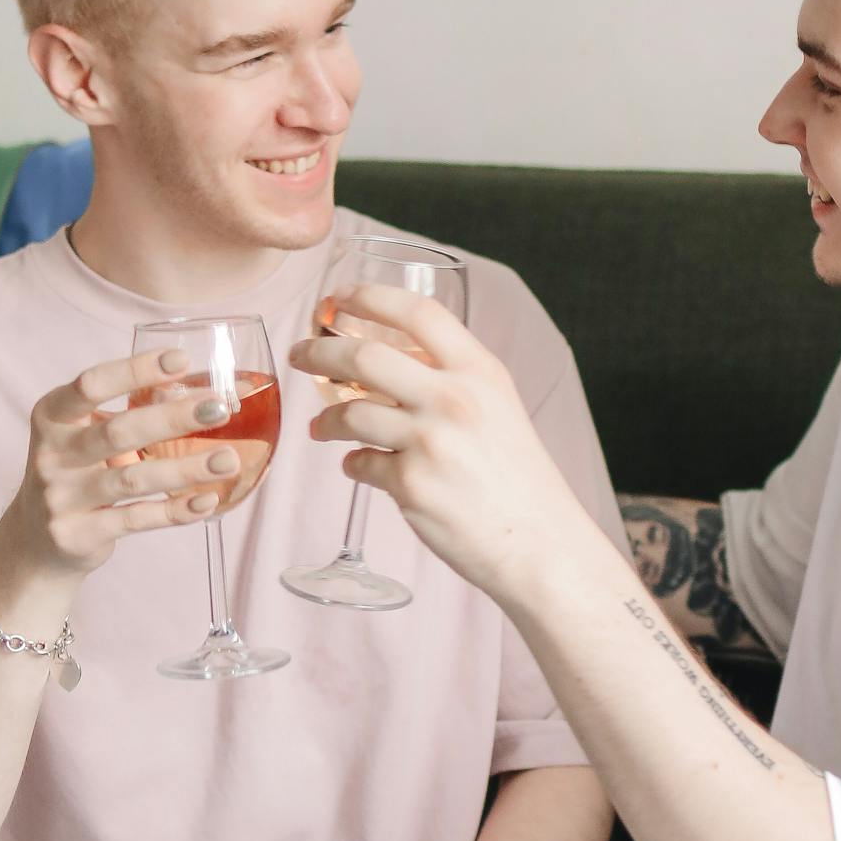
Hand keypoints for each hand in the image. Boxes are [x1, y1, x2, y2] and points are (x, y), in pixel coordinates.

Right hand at [0, 348, 243, 595]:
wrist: (36, 540)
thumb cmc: (75, 472)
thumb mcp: (82, 435)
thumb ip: (126, 415)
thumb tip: (199, 392)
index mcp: (52, 416)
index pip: (91, 385)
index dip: (136, 370)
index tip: (182, 361)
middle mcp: (51, 454)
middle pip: (118, 431)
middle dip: (173, 418)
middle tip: (220, 408)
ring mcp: (60, 498)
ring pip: (133, 480)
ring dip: (185, 469)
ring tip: (228, 460)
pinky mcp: (77, 535)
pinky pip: (136, 520)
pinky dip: (175, 510)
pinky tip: (207, 500)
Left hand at [289, 287, 585, 602]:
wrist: (538, 542)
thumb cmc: (520, 479)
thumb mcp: (499, 408)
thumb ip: (453, 380)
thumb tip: (388, 362)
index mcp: (480, 372)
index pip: (418, 312)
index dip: (370, 297)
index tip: (338, 297)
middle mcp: (454, 399)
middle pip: (364, 356)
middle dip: (319, 351)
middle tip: (301, 354)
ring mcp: (430, 442)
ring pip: (350, 412)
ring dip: (327, 419)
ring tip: (322, 427)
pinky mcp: (410, 484)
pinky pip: (359, 463)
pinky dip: (352, 463)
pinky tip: (358, 465)